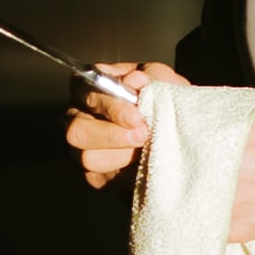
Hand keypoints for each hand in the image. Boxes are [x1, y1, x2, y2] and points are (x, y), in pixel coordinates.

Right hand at [67, 64, 183, 187]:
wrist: (178, 132)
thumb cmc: (163, 100)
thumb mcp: (164, 81)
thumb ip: (151, 77)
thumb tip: (133, 80)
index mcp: (91, 86)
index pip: (85, 91)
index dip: (109, 106)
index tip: (136, 117)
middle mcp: (79, 115)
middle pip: (76, 129)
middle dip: (111, 136)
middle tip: (142, 135)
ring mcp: (83, 147)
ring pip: (87, 157)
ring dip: (121, 155)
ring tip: (145, 149)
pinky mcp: (94, 173)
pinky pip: (100, 177)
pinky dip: (124, 172)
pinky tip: (140, 162)